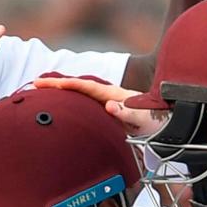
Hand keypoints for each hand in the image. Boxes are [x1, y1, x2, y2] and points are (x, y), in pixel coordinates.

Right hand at [33, 76, 158, 135]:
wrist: (171, 123)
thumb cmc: (159, 121)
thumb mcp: (145, 118)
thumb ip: (128, 112)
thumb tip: (109, 106)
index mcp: (114, 95)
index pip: (85, 87)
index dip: (65, 84)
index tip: (46, 84)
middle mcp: (109, 96)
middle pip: (78, 87)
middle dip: (57, 84)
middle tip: (35, 83)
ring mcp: (108, 103)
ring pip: (80, 94)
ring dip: (62, 91)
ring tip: (43, 90)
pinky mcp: (109, 112)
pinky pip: (86, 103)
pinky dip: (71, 101)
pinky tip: (62, 106)